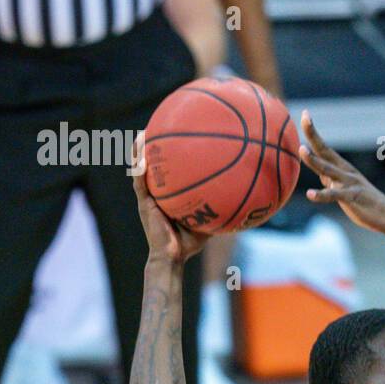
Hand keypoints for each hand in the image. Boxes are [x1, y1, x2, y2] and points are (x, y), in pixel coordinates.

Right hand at [130, 131, 211, 262]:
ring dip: (140, 152)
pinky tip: (142, 159)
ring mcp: (149, 197)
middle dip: (152, 146)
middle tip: (158, 126)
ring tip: (143, 134)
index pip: (168, 170)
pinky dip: (140, 170)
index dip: (168, 153)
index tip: (176, 135)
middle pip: (152, 164)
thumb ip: (220, 208)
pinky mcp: (144, 203)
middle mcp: (156, 192)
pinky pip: (140, 183)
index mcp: (168, 194)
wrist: (172, 257)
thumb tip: (244, 198)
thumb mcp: (208, 220)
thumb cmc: (189, 242)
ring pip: (141, 169)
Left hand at [299, 110, 384, 233]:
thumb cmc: (364, 203)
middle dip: (314, 135)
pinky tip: (310, 194)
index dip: (313, 132)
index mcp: (342, 168)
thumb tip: (318, 171)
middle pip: (325, 150)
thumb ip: (331, 179)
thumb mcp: (344, 188)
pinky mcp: (353, 197)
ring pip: (328, 170)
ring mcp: (350, 183)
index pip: (324, 147)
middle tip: (305, 117)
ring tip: (302, 150)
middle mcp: (345, 171)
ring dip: (314, 160)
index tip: (305, 114)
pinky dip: (322, 195)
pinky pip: (335, 195)